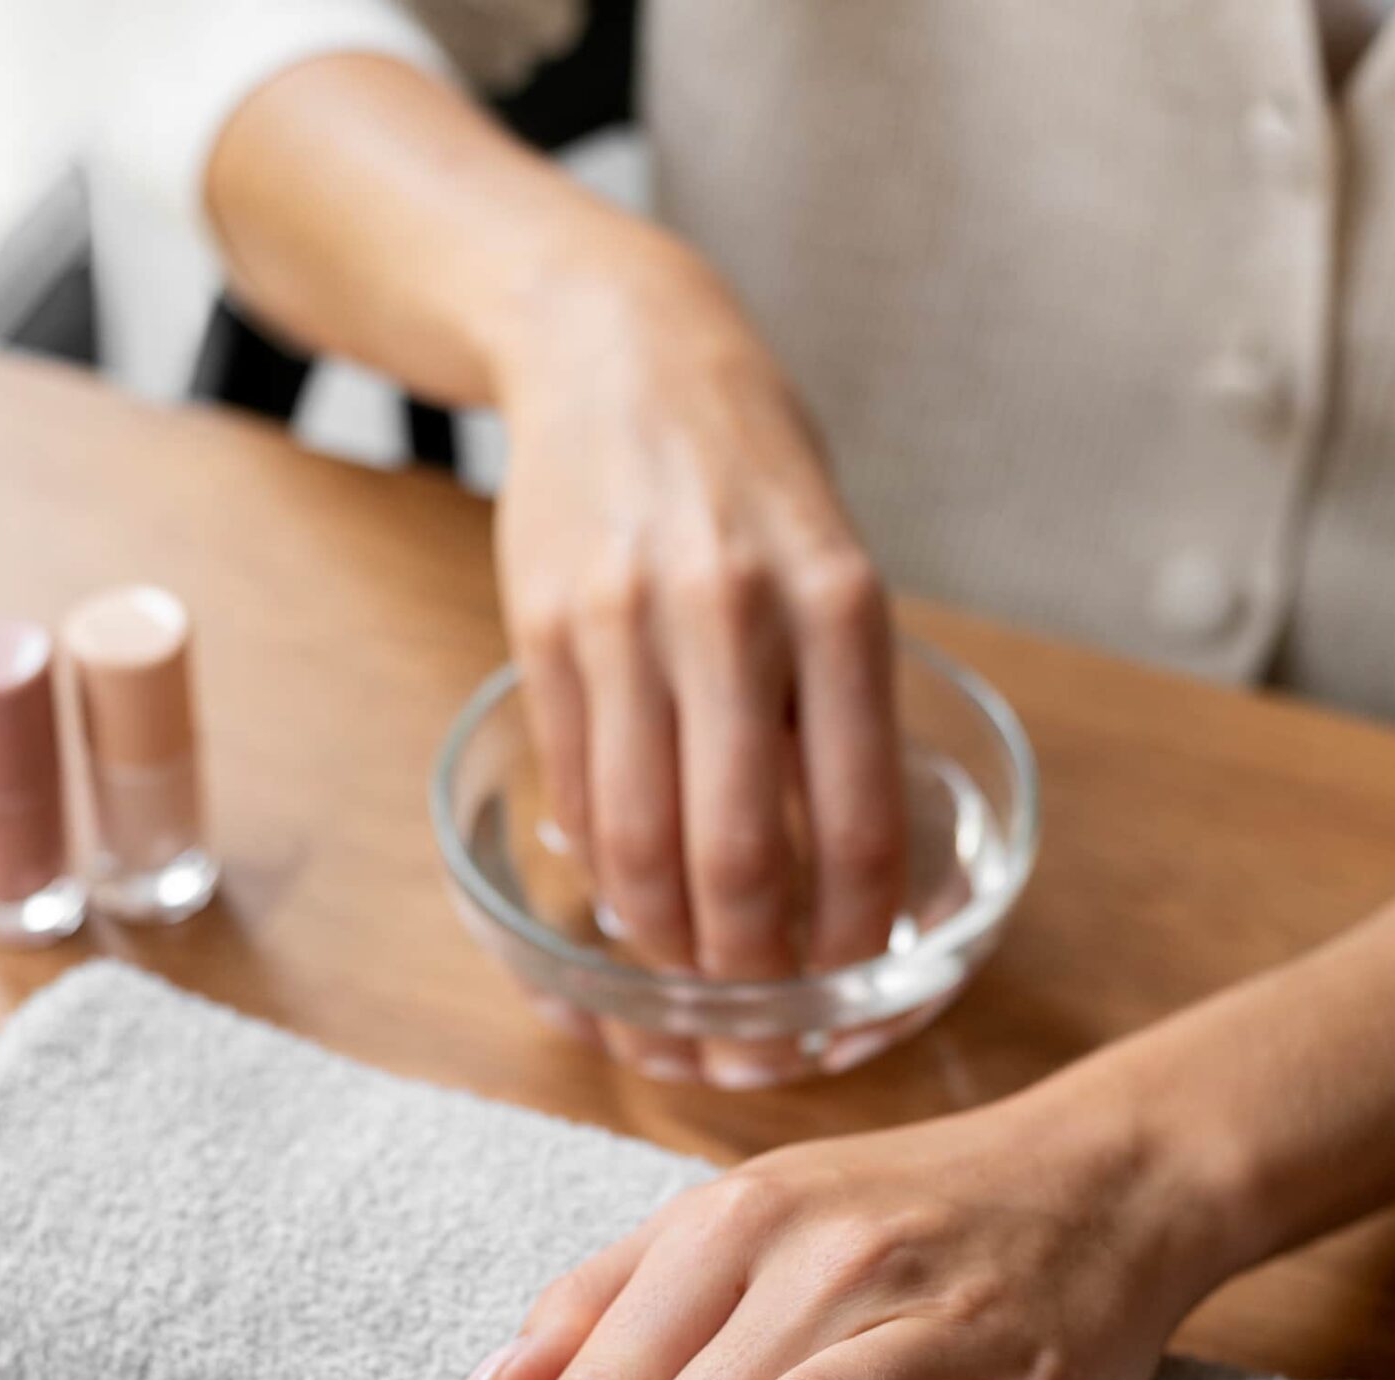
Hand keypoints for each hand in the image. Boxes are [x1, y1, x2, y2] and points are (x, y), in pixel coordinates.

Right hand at [494, 235, 903, 1078]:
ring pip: (635, 843)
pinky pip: (574, 788)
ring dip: (659, 939)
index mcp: (836, 603)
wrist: (612, 341)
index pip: (853, 819)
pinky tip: (620, 896)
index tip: (850, 983)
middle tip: (751, 1021)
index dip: (850, 933)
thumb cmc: (745, 467)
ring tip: (679, 978)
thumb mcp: (831, 558)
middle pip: (735, 856)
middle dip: (745, 972)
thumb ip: (837, 697)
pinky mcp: (541, 631)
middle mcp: (732, 616)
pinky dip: (597, 865)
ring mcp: (626, 625)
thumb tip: (840, 864)